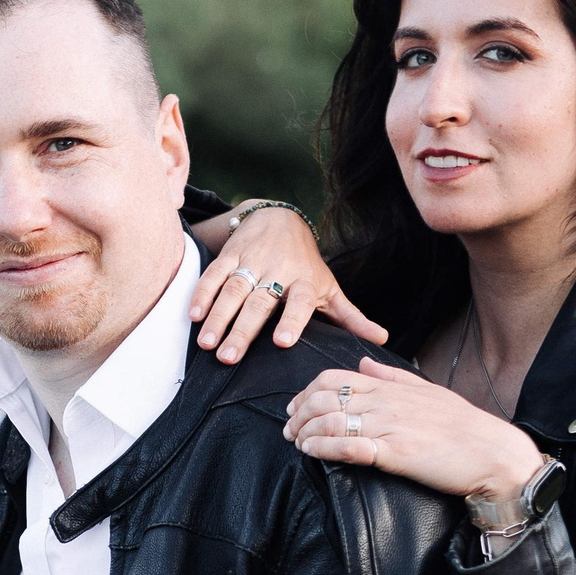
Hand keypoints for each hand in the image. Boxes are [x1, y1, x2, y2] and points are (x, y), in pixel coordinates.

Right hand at [189, 206, 387, 362]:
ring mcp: (252, 261)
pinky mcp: (231, 254)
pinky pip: (214, 274)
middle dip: (243, 329)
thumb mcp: (330, 287)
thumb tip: (381, 339)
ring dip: (218, 316)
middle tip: (229, 357)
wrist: (280, 217)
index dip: (292, 320)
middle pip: (260, 302)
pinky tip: (194, 315)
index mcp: (305, 281)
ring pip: (233, 289)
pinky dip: (202, 294)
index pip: (300, 302)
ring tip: (207, 343)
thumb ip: (351, 317)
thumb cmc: (307, 264)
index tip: (282, 342)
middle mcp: (278, 270)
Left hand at [282, 357, 541, 500]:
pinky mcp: (396, 453)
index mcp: (392, 388)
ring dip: (306, 432)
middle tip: (289, 430)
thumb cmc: (464, 426)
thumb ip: (392, 376)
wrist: (494, 453)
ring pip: (332, 420)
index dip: (307, 391)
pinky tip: (311, 452)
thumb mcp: (428, 392)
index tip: (295, 408)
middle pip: (326, 398)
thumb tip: (364, 361)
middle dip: (299, 413)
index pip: (336, 378)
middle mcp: (387, 403)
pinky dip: (324, 447)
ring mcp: (390, 427)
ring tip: (297, 444)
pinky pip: (349, 446)